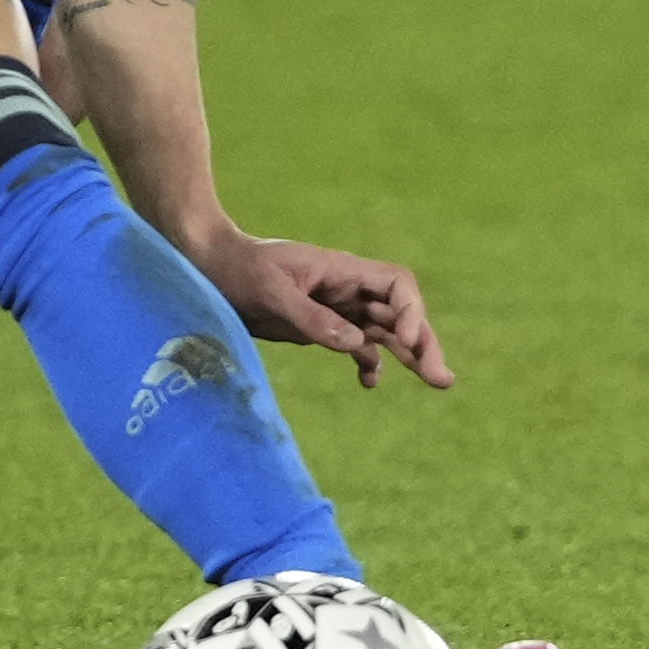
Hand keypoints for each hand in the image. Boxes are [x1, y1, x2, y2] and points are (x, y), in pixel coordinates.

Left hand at [193, 230, 453, 389]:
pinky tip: (369, 382)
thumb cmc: (237, 270)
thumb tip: (357, 343)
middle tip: (442, 378)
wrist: (206, 266)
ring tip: (435, 381)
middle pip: (399, 312)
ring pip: (384, 331)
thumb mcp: (271, 292)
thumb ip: (312, 318)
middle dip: (423, 342)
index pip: (395, 284)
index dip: (410, 311)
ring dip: (409, 355)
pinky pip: (357, 343)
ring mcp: (333, 307)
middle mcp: (345, 288)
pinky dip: (369, 361)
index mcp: (340, 270)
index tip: (403, 342)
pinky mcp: (318, 326)